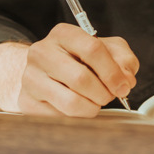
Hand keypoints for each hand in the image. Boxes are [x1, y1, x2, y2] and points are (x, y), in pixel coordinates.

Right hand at [0, 25, 137, 115]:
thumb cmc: (79, 61)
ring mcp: (30, 78)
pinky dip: (76, 119)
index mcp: (62, 34)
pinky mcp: (26, 102)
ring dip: (92, 109)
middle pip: (81, 78)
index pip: (92, 49)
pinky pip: (60, 119)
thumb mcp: (106, 50)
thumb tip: (126, 79)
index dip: (113, 72)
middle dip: (103, 93)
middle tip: (108, 96)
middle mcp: (41, 52)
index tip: (123, 86)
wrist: (44, 73)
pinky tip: (76, 109)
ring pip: (71, 103)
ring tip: (94, 103)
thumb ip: (123, 59)